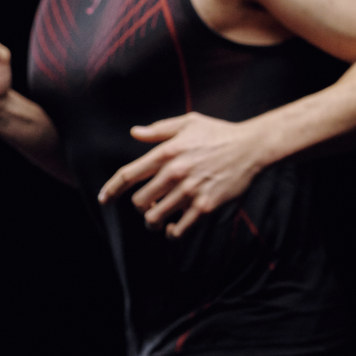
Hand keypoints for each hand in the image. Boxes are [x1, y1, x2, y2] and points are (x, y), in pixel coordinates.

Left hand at [98, 112, 264, 238]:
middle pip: (139, 201)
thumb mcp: (189, 122)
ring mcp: (190, 192)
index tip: (104, 199)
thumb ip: (159, 129)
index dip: (111, 190)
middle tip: (149, 204)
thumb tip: (135, 132)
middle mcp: (174, 173)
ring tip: (158, 218)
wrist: (252, 147)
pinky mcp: (205, 207)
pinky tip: (174, 228)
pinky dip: (172, 233)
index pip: (128, 175)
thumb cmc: (219, 133)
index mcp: (166, 152)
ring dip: (153, 221)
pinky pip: (179, 230)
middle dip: (140, 205)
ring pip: (155, 218)